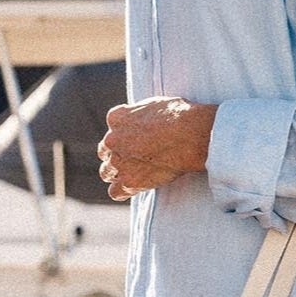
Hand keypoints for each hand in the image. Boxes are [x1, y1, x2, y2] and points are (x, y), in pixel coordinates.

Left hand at [97, 97, 215, 200]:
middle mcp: (112, 140)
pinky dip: (123, 191)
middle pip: (106, 151)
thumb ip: (140, 114)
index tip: (137, 138)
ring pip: (107, 172)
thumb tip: (143, 120)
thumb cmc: (179, 116)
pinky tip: (133, 188)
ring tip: (133, 174)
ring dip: (117, 173)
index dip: (125, 135)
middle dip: (118, 154)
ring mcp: (119, 162)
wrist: (190, 135)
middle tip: (136, 157)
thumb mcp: (154, 104)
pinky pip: (116, 192)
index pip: (112, 128)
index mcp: (116, 117)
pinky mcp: (130, 181)